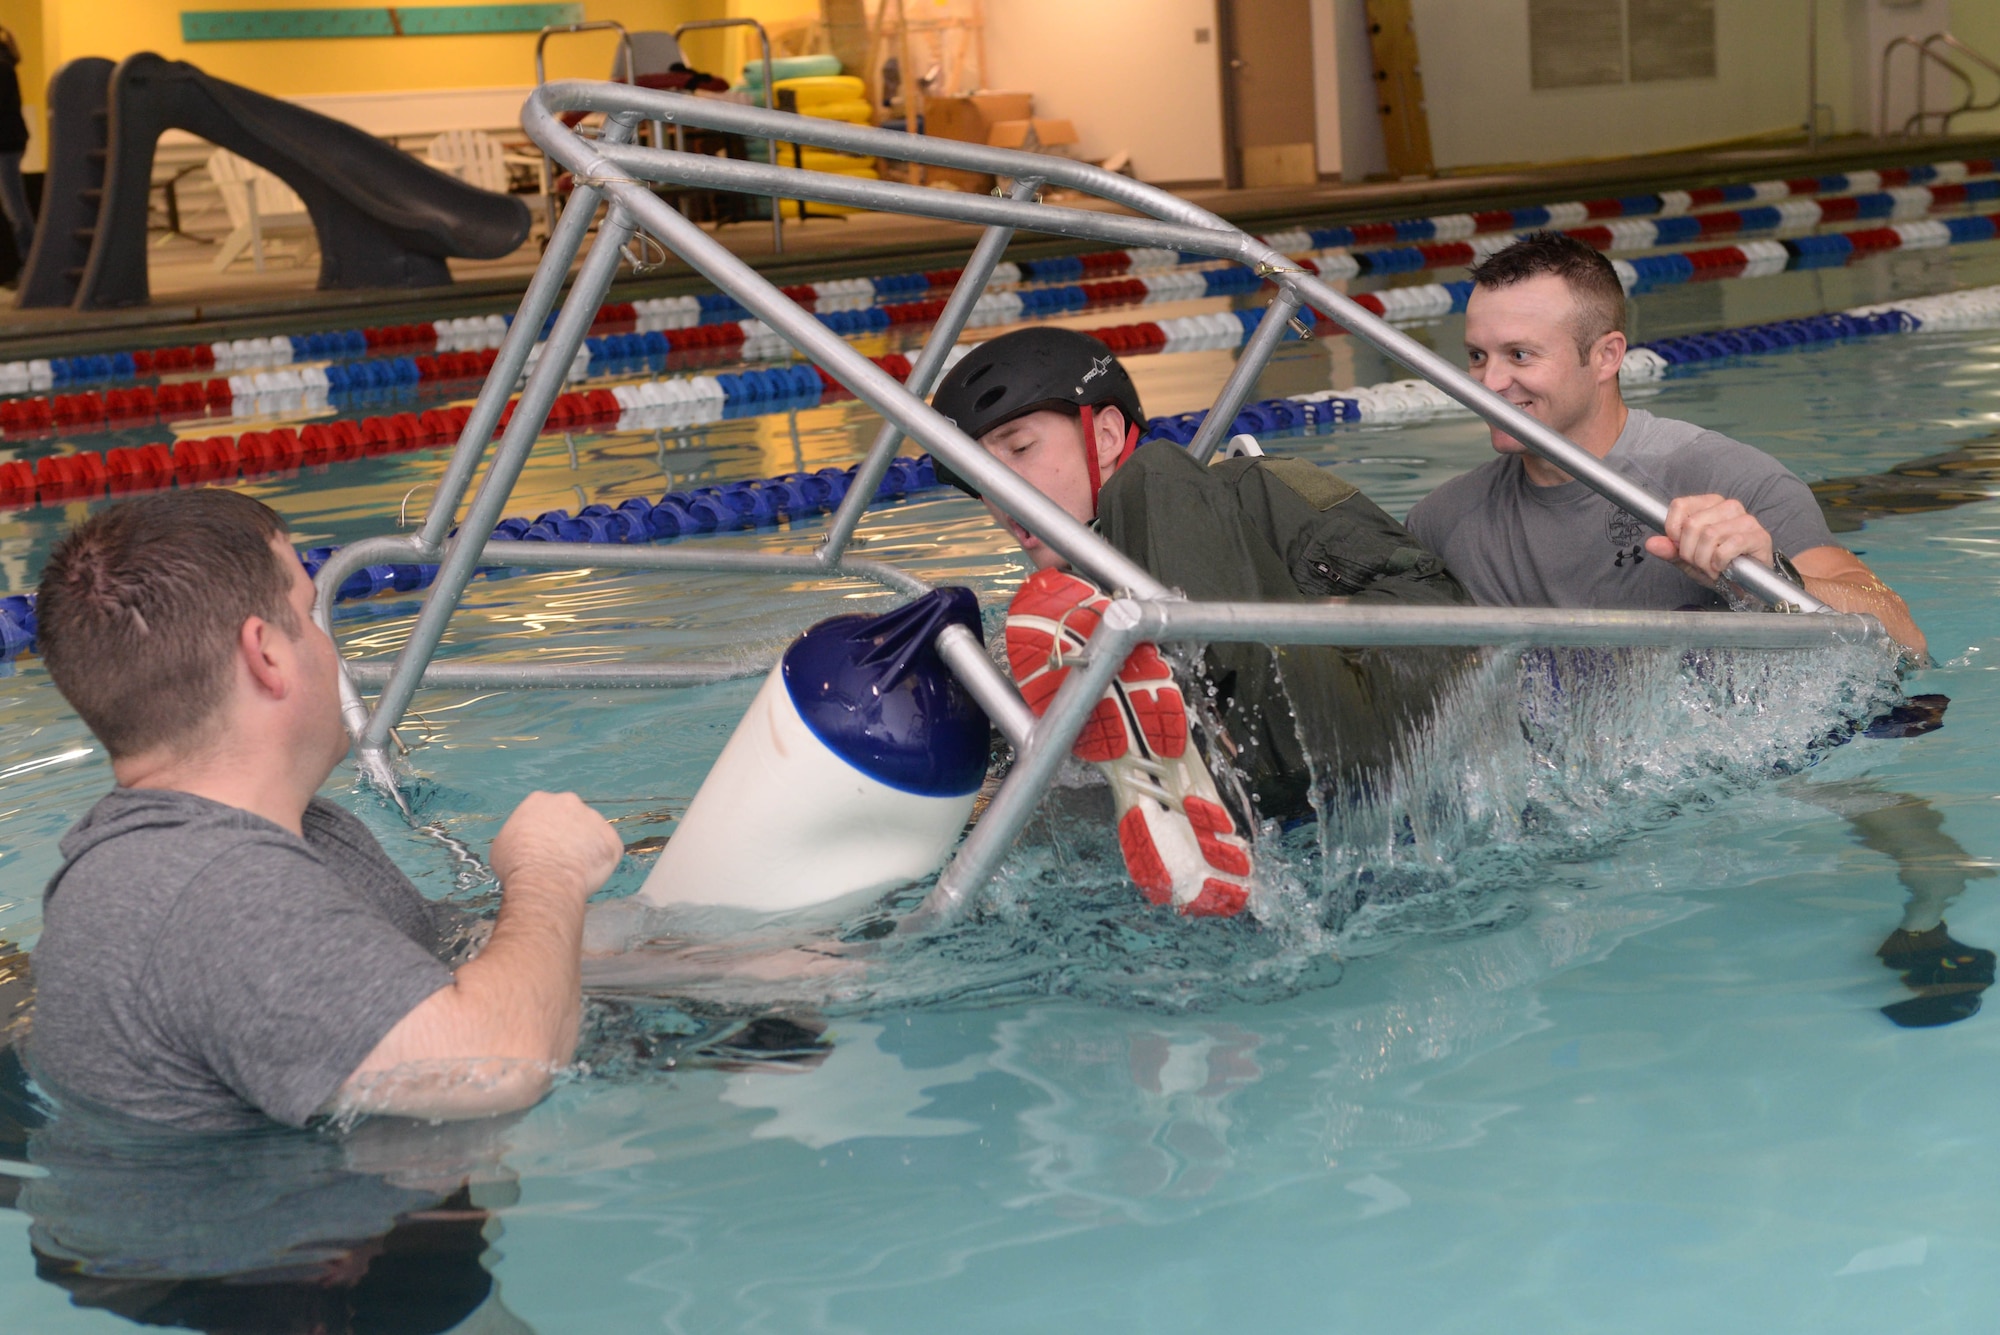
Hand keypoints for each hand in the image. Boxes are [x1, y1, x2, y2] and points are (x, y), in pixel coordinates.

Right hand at [489, 791, 622, 904]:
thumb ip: (518, 836)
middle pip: (570, 817)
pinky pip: (607, 850)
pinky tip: (586, 874)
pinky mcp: (611, 839)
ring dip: (585, 847)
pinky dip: (600, 861)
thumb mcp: (503, 844)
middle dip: (567, 834)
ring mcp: (594, 819)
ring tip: (572, 869)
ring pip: (591, 833)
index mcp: (540, 800)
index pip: (544, 811)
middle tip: (559, 856)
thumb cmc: (517, 865)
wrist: (544, 881)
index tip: (541, 846)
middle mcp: (569, 802)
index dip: (543, 831)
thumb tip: (523, 844)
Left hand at [1642, 493, 1773, 586]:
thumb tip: (1651, 543)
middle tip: (1699, 563)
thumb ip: (1670, 549)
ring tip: (1711, 568)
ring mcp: (1746, 520)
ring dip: (1704, 560)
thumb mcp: (1688, 559)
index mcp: (1709, 504)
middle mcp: (1729, 506)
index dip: (1673, 530)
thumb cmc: (1718, 565)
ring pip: (1709, 535)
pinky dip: (1719, 563)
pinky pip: (1727, 547)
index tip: (1679, 546)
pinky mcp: (1759, 536)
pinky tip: (1723, 568)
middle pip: (1692, 524)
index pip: (1680, 505)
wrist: (1747, 584)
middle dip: (1689, 552)